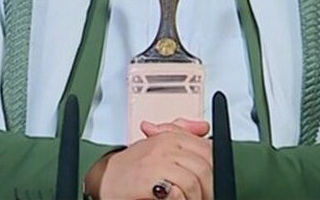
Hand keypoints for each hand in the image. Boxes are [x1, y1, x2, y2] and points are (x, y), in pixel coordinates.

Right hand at [84, 121, 212, 199]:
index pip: (208, 150)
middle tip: (206, 196)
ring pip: (193, 182)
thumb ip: (181, 133)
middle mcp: (164, 147)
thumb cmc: (131, 167)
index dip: (215, 168)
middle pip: (204, 167)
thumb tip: (203, 127)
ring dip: (196, 197)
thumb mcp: (157, 145)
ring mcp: (156, 163)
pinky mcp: (148, 181)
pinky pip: (177, 193)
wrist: (104, 180)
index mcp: (170, 137)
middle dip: (209, 186)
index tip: (213, 181)